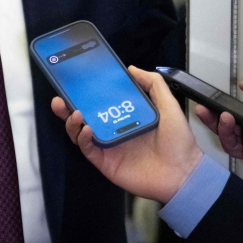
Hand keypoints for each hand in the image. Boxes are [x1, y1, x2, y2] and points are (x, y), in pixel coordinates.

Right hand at [51, 66, 202, 202]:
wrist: (183, 174)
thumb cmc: (179, 142)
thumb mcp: (168, 105)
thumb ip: (153, 84)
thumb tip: (132, 68)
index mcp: (125, 117)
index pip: (100, 102)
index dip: (87, 93)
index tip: (76, 82)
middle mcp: (113, 130)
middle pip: (84, 117)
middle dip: (68, 107)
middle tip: (59, 98)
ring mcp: (108, 146)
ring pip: (80, 132)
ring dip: (72, 122)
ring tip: (75, 112)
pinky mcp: (105, 162)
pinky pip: (87, 149)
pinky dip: (82, 138)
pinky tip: (87, 129)